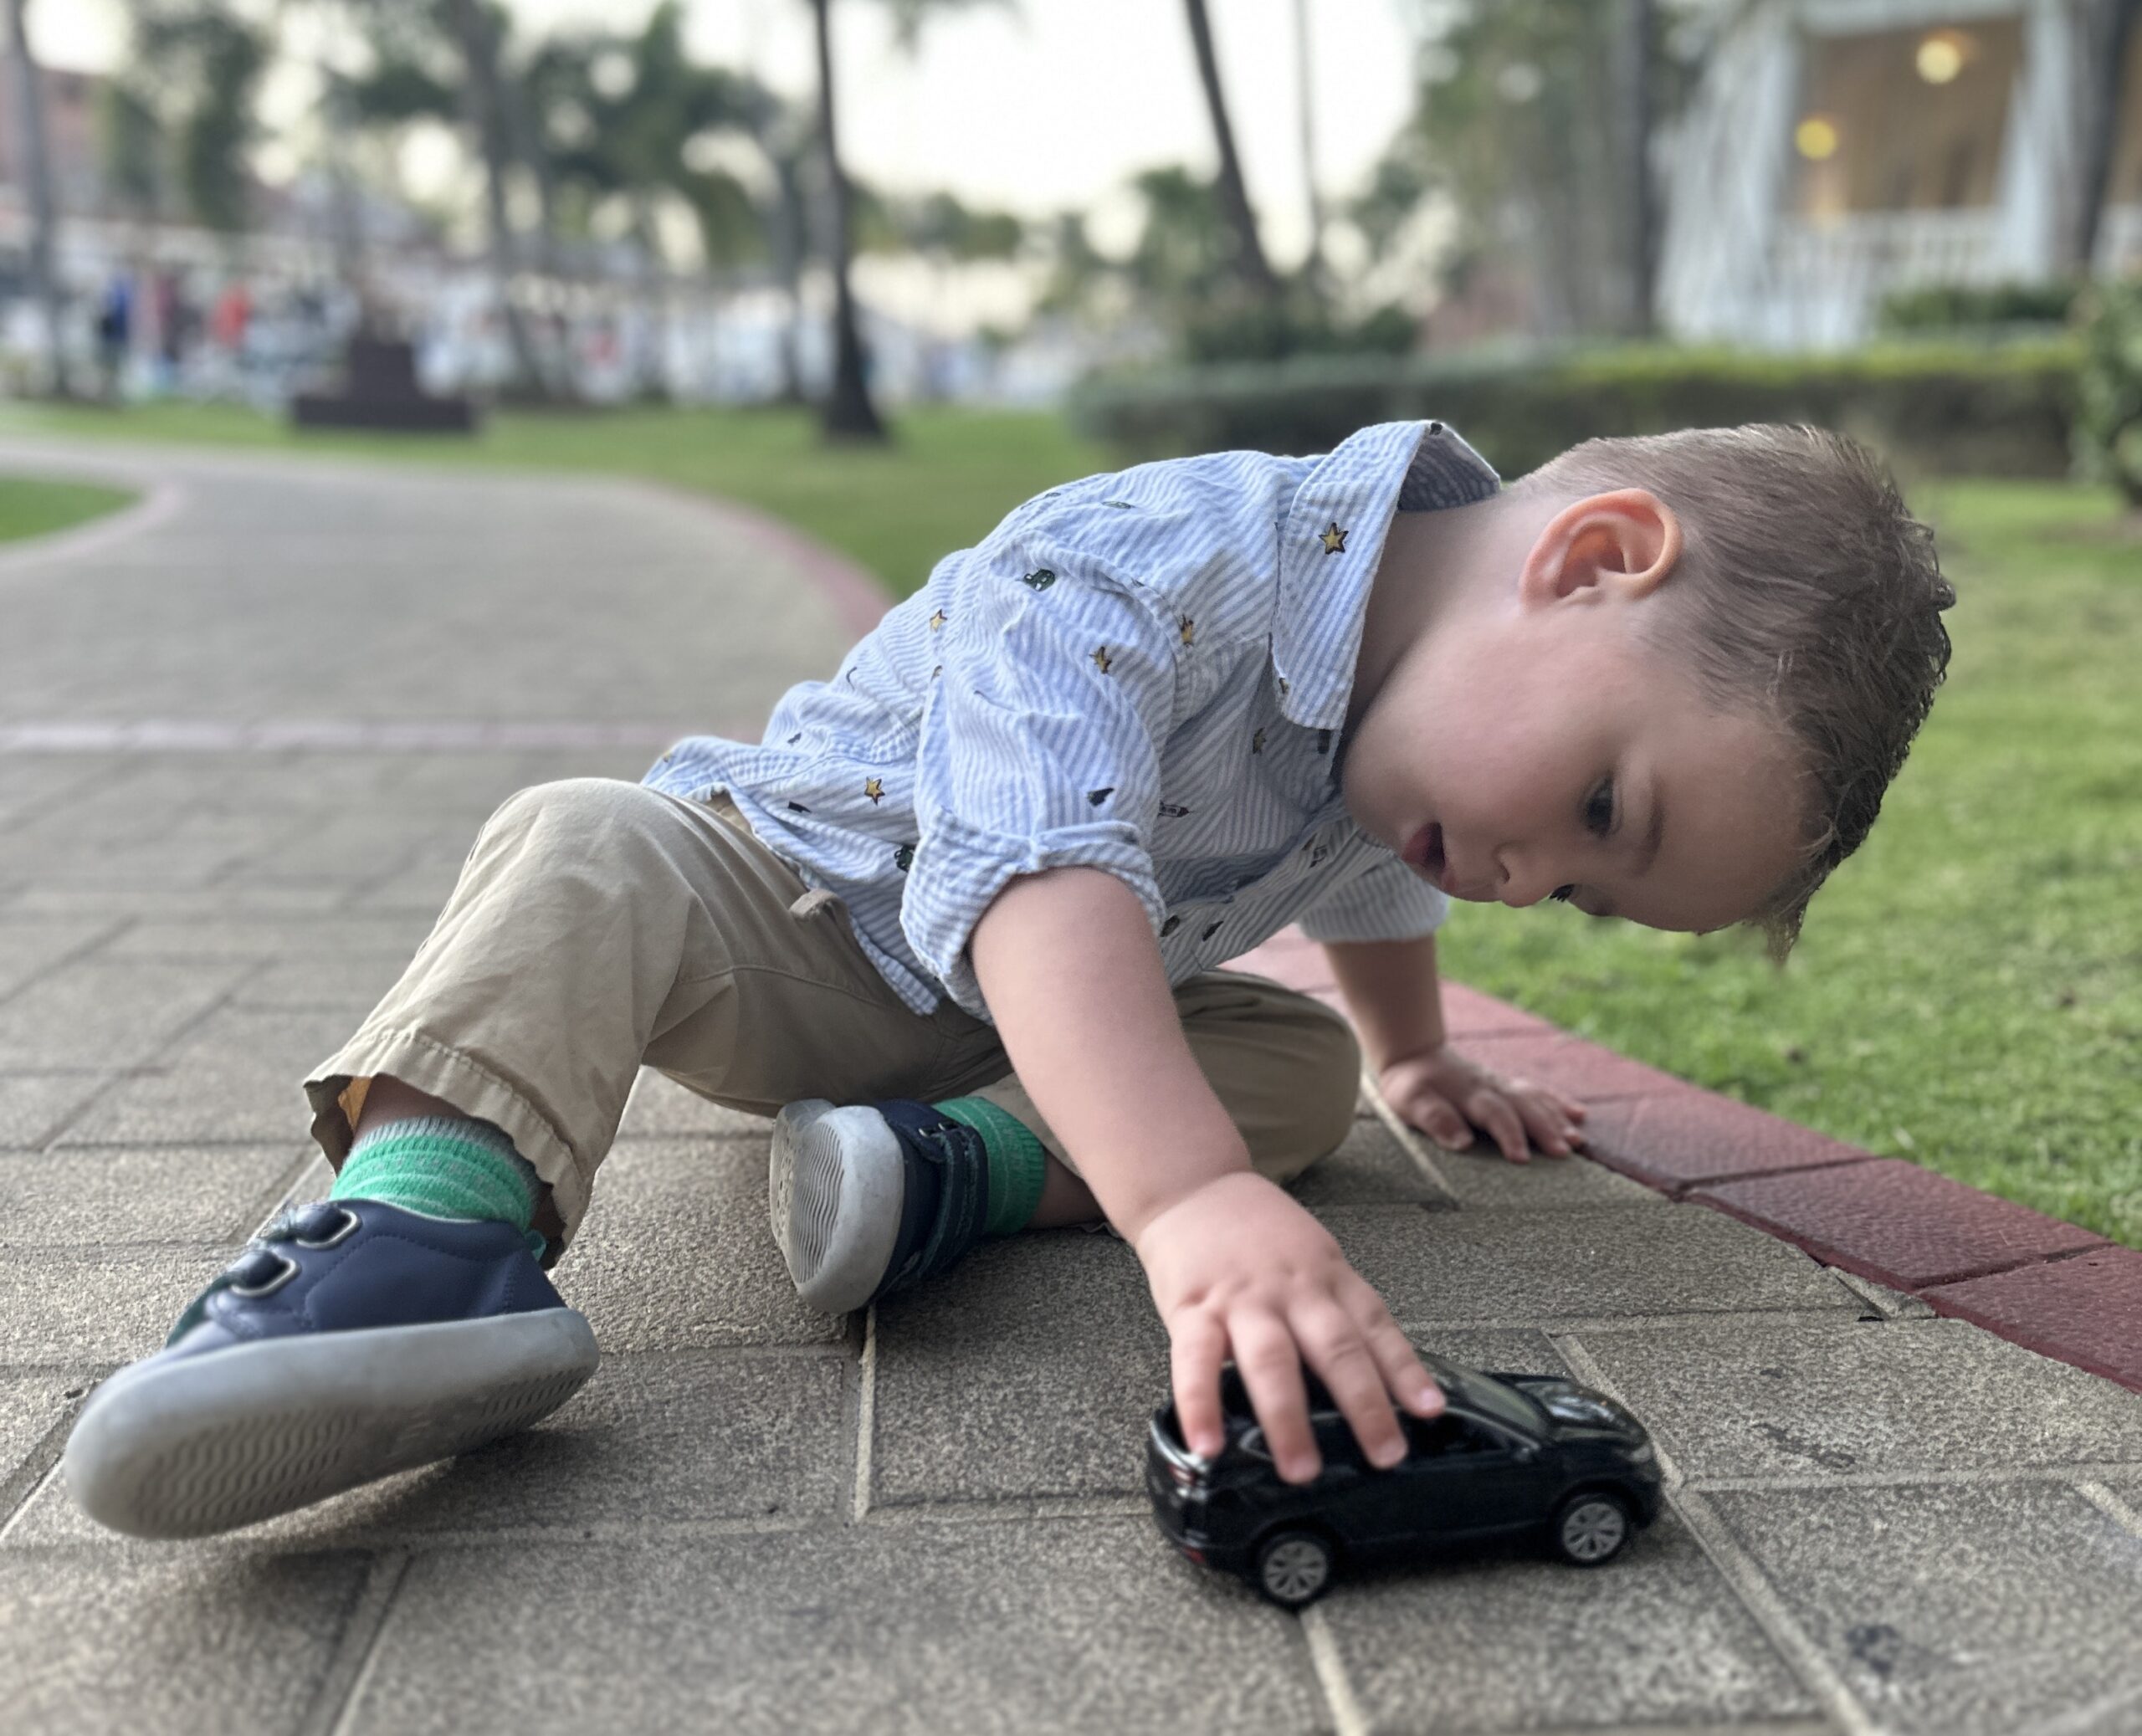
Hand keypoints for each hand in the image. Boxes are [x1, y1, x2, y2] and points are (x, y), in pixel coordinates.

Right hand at [1133, 1171, 1443, 1484]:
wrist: (1192, 1186)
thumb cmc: (1256, 1232)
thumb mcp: (1311, 1258)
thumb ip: (1335, 1310)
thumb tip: (1372, 1376)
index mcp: (1327, 1277)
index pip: (1376, 1326)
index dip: (1405, 1370)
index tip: (1428, 1411)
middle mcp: (1292, 1289)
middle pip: (1336, 1347)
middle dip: (1364, 1406)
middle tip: (1384, 1454)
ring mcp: (1243, 1299)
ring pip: (1272, 1360)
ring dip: (1288, 1419)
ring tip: (1300, 1468)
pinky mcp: (1193, 1308)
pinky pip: (1195, 1362)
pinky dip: (1201, 1406)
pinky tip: (1207, 1443)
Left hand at [1378, 1044, 1586, 1162]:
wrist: (1415, 1055)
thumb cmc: (1411, 1086)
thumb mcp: (1411, 1102)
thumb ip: (1435, 1119)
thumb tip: (1463, 1143)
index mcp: (1469, 1095)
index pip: (1495, 1115)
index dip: (1510, 1135)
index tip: (1522, 1159)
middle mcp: (1492, 1088)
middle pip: (1524, 1107)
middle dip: (1546, 1129)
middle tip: (1564, 1152)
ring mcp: (1503, 1085)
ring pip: (1536, 1100)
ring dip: (1557, 1119)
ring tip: (1577, 1140)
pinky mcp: (1508, 1086)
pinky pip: (1538, 1092)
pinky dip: (1559, 1103)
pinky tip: (1580, 1115)